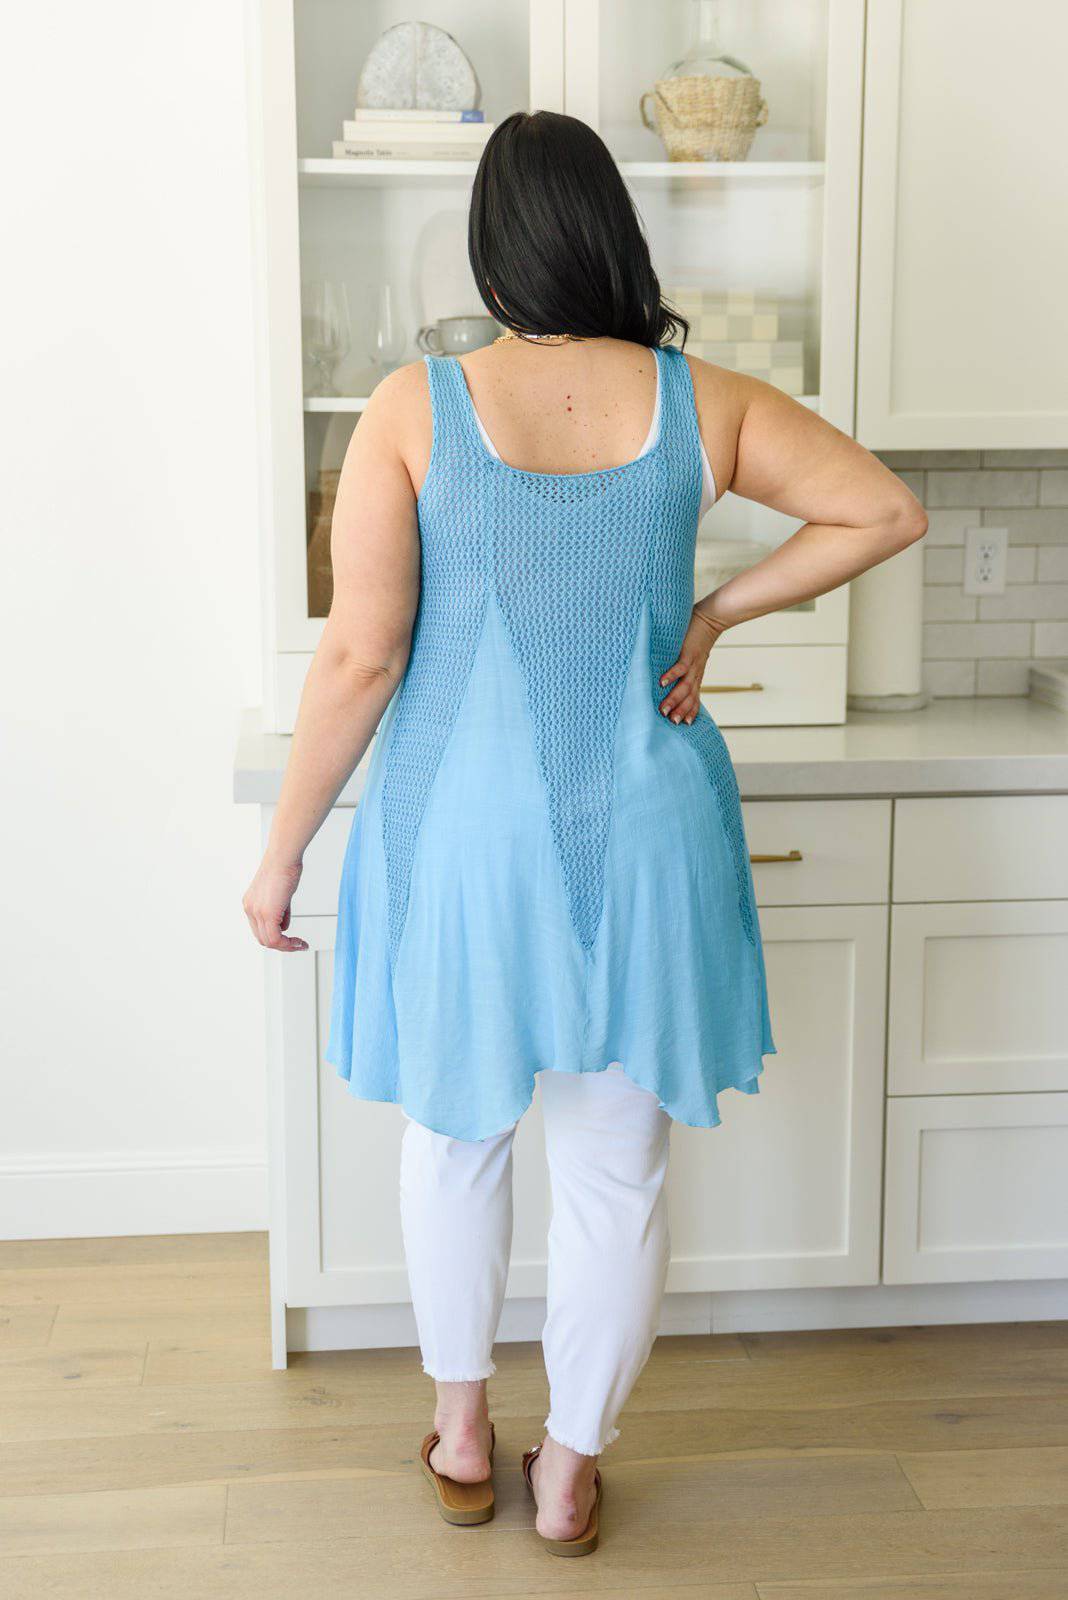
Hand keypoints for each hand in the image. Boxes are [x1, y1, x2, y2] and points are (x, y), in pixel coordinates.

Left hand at [242, 856, 307, 951]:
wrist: (284, 857)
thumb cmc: (284, 867)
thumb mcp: (280, 894)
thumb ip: (280, 911)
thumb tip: (284, 925)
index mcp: (250, 904)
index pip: (259, 930)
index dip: (276, 937)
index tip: (291, 939)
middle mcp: (250, 909)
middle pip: (262, 938)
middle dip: (282, 945)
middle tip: (297, 945)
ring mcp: (256, 912)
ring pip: (269, 941)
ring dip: (286, 946)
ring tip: (300, 944)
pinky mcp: (267, 913)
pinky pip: (275, 939)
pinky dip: (288, 944)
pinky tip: (299, 942)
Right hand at [658, 606, 728, 724]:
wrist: (711, 619)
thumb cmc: (697, 638)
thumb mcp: (692, 658)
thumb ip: (683, 667)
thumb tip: (667, 676)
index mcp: (696, 676)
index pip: (695, 698)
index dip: (691, 711)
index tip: (685, 725)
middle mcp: (695, 673)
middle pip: (689, 697)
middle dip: (681, 711)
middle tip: (672, 723)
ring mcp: (692, 664)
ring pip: (684, 686)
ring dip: (674, 699)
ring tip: (664, 710)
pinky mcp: (688, 653)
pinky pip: (680, 667)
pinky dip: (671, 675)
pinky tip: (662, 683)